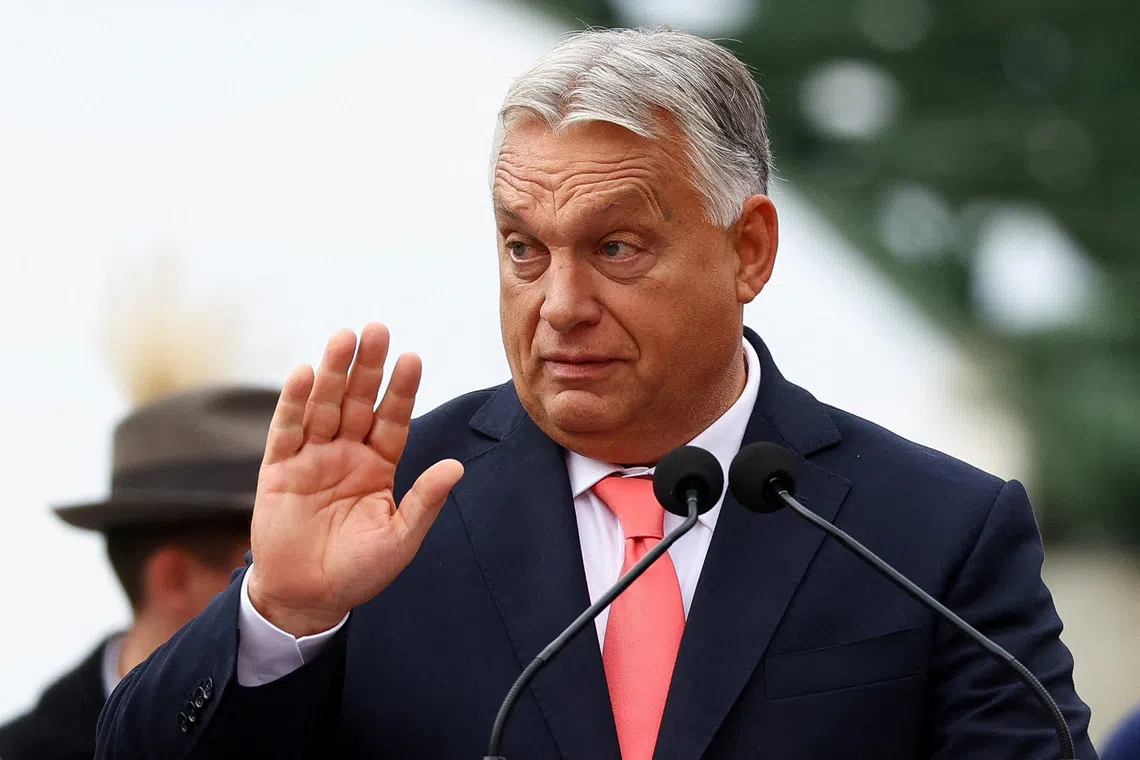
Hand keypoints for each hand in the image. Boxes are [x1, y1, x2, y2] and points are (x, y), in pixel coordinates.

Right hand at [247, 324, 462, 635]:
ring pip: (324, 407)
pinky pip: (287, 431)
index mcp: (378, 465)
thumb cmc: (358, 571)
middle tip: (377, 329)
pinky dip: (294, 402)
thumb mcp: (399, 538)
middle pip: (358, 401)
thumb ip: (424, 501)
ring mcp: (312, 458)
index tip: (412, 358)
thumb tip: (456, 467)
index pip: (393, 419)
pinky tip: (305, 373)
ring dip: (333, 373)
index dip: (401, 390)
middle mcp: (346, 454)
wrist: (308, 599)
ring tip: (344, 338)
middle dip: (367, 366)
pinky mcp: (278, 470)